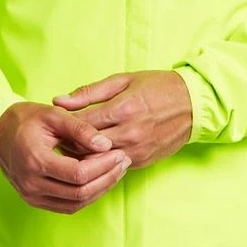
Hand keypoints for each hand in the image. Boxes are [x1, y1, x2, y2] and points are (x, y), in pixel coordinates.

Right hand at [0, 101, 131, 213]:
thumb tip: (106, 144)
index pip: (78, 174)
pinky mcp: (35, 200)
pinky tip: (100, 180)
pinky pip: (66, 206)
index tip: (119, 152)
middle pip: (79, 193)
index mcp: (36, 161)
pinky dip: (86, 196)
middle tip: (123, 161)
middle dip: (107, 178)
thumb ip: (81, 128)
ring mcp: (32, 196)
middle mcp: (32, 184)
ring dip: (100, 189)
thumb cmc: (27, 119)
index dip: (103, 165)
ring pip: (75, 203)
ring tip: (116, 171)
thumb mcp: (54, 114)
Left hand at [51, 70, 192, 169]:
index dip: (62, 126)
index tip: (54, 123)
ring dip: (81, 157)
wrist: (193, 104)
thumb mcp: (123, 80)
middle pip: (85, 147)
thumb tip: (58, 100)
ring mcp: (136, 150)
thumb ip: (89, 92)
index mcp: (122, 108)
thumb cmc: (157, 86)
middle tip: (56, 139)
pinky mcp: (142, 161)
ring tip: (70, 149)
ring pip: (97, 162)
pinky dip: (100, 162)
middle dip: (68, 144)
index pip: (80, 125)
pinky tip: (92, 155)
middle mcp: (129, 133)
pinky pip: (113, 167)